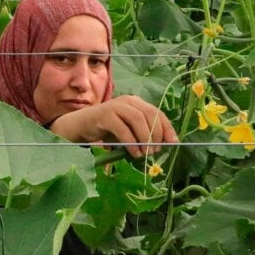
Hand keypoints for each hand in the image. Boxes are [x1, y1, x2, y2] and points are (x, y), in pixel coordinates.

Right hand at [48, 95, 178, 157]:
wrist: (81, 125)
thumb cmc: (107, 130)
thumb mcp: (128, 130)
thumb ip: (142, 133)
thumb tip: (161, 146)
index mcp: (136, 102)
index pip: (157, 112)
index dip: (167, 128)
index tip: (173, 143)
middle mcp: (128, 101)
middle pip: (150, 115)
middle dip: (156, 134)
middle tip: (155, 151)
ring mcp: (116, 106)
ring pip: (138, 120)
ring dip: (145, 139)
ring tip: (146, 154)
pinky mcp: (105, 115)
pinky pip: (123, 129)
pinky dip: (131, 143)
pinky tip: (134, 153)